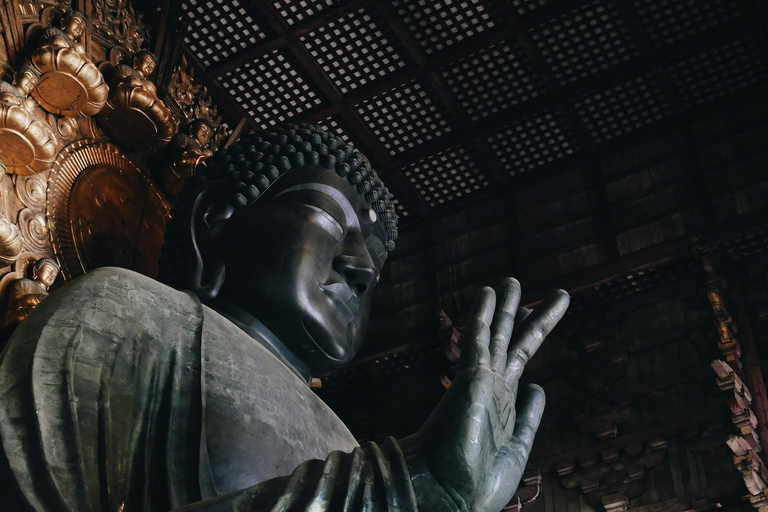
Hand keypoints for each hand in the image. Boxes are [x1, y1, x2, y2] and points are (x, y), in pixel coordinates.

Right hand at [403, 278, 568, 511]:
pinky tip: (488, 292)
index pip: (519, 358)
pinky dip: (482, 314)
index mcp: (503, 402)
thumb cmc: (477, 482)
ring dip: (505, 306)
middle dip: (521, 313)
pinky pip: (478, 339)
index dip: (530, 334)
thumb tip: (541, 387)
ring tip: (512, 280)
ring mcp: (481, 380)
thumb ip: (529, 418)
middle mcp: (492, 385)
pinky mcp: (471, 378)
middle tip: (522, 285)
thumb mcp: (517, 449)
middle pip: (511, 339)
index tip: (534, 315)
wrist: (448, 494)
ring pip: (496, 333)